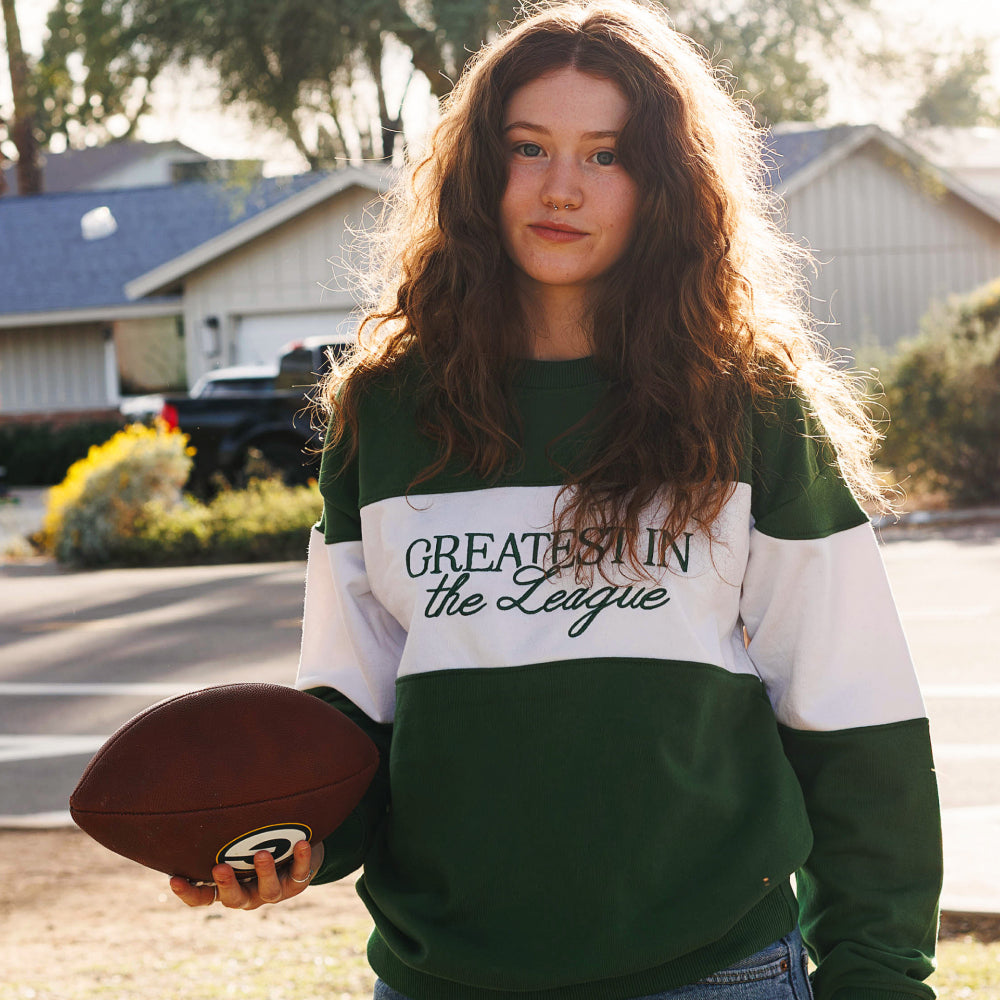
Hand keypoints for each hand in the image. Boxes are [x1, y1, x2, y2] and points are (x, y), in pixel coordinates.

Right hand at [169, 839, 323, 909]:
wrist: (297, 850)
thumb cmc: (257, 841)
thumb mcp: (236, 840)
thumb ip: (220, 829)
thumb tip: (198, 794)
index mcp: (228, 887)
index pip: (202, 897)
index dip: (188, 892)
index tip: (174, 878)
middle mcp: (248, 894)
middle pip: (233, 899)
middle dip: (226, 884)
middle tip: (219, 867)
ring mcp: (273, 891)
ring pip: (267, 891)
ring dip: (264, 872)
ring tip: (262, 853)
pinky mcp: (297, 883)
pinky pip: (300, 874)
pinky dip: (301, 859)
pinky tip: (301, 843)